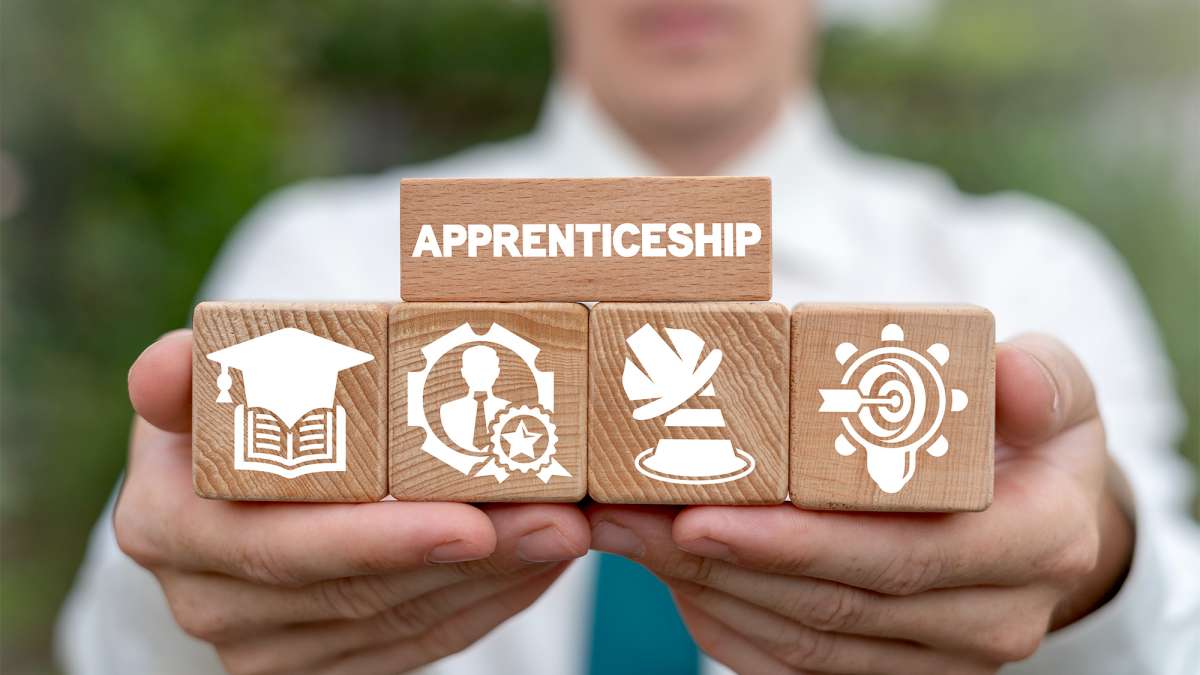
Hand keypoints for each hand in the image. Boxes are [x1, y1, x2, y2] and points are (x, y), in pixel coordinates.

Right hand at [116, 330, 588, 673]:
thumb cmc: (240, 404)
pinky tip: (537, 562)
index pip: (278, 544)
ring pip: (398, 623)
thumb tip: (165, 368)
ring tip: (566, 529)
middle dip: (470, 559)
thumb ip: (200, 367)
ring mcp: (263, 644)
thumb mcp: (214, 372)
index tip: (469, 521)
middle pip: (356, 592)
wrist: (245, 472)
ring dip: (494, 579)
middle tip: (558, 520)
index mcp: (166, 525)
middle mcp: (207, 600)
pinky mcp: (319, 663)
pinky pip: (416, 643)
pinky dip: (486, 602)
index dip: (375, 539)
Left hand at [589, 334, 1133, 673]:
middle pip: (831, 606)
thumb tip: (1009, 373)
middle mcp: (991, 620)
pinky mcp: (890, 671)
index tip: (701, 514)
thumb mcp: (1055, 390)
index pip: (900, 555)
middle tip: (624, 514)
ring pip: (800, 642)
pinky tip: (668, 573)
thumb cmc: (1030, 435)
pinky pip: (792, 666)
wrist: (1040, 512)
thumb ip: (1038, 380)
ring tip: (625, 531)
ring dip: (701, 589)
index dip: (796, 543)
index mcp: (1035, 546)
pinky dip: (723, 621)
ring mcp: (938, 660)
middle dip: (717, 561)